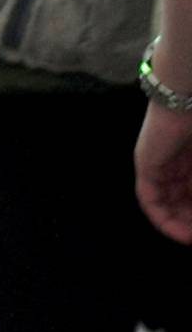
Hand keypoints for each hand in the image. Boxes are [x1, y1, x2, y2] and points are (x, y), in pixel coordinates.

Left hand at [137, 98, 191, 243]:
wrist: (187, 97)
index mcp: (191, 160)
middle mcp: (174, 164)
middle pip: (180, 203)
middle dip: (191, 222)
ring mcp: (158, 165)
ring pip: (167, 204)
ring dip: (181, 224)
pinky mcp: (145, 165)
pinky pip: (149, 200)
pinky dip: (163, 219)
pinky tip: (180, 233)